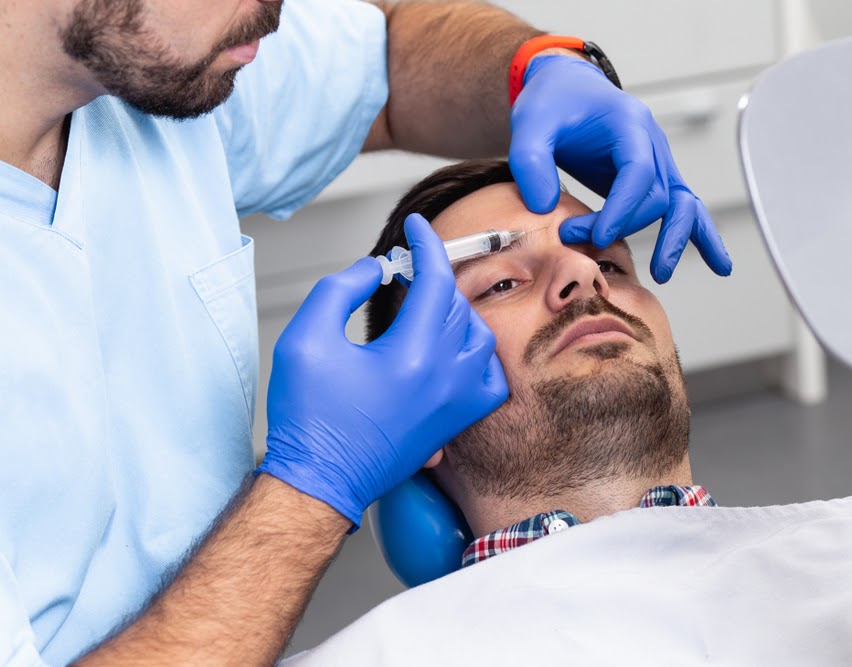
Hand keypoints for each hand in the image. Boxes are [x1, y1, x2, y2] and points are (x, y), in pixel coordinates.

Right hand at [258, 214, 507, 528]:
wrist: (320, 480)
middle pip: (458, 304)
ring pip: (480, 337)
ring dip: (457, 313)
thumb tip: (376, 268)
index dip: (426, 244)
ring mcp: (455, 403)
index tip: (416, 227)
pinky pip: (489, 380)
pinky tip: (451, 350)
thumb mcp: (306, 338)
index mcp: (412, 354)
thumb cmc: (309, 418)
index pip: (436, 279)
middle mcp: (444, 378)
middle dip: (433, 277)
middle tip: (404, 272)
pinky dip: (477, 357)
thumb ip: (341, 288)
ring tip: (424, 309)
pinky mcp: (454, 423)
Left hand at [508, 55, 731, 282]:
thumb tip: (546, 207)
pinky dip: (699, 235)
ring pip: (682, 204)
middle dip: (622, 226)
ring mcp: (657, 162)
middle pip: (656, 194)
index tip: (595, 236)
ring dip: (677, 239)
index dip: (621, 209)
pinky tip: (719, 265)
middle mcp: (652, 143)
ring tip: (662, 273)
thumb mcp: (530, 123)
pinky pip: (683, 207)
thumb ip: (531, 161)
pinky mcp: (652, 180)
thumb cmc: (552, 103)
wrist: (566, 90)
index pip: (638, 173)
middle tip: (582, 243)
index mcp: (629, 124)